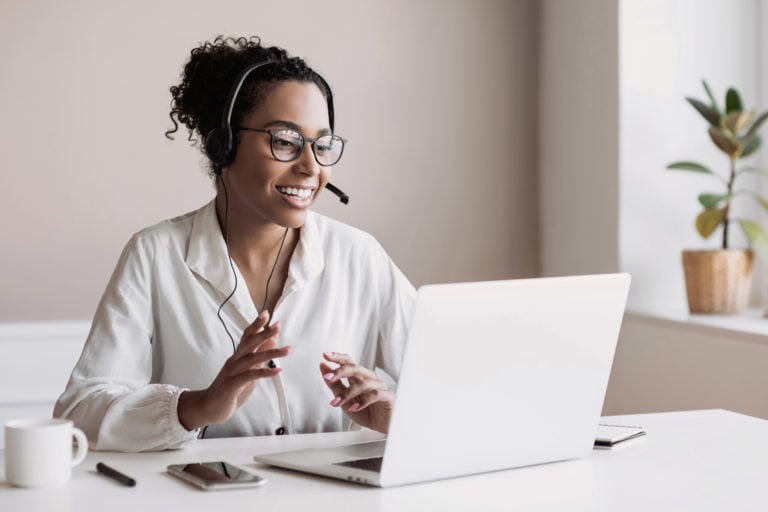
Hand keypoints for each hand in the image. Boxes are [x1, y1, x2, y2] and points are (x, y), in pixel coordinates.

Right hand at [178, 310, 290, 429]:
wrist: (208, 408)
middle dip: (263, 333)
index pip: (247, 337)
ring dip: (270, 353)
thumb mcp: (247, 372)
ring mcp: (232, 373)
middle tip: (277, 325)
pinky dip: (264, 372)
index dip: (256, 325)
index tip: (268, 314)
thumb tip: (272, 341)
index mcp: (237, 357)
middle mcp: (234, 361)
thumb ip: (258, 357)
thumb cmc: (229, 389)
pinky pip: (249, 376)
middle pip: (248, 343)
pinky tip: (278, 370)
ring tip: (287, 349)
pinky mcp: (231, 385)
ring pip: (252, 359)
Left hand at [320, 352, 394, 432]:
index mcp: (359, 377)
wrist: (381, 427)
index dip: (338, 357)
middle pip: (355, 368)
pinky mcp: (387, 396)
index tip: (325, 355)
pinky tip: (354, 408)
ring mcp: (379, 386)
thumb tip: (323, 366)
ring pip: (363, 383)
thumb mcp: (345, 400)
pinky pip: (375, 394)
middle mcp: (369, 378)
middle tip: (328, 377)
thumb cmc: (365, 412)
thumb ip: (334, 385)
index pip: (348, 362)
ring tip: (337, 402)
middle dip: (340, 371)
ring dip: (348, 393)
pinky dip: (363, 401)